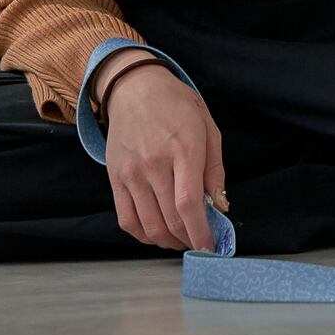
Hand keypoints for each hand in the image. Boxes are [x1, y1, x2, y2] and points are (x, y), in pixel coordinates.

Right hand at [101, 62, 227, 251]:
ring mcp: (131, 173)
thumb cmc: (177, 106)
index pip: (189, 204)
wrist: (135, 88)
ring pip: (149, 225)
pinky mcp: (115, 178)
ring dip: (168, 242)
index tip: (211, 246)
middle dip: (189, 239)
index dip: (201, 232)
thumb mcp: (209, 129)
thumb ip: (215, 170)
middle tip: (200, 242)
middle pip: (170, 219)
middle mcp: (154, 164)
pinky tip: (158, 234)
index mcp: (183, 149)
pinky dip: (143, 235)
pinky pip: (127, 219)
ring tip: (182, 240)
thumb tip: (220, 206)